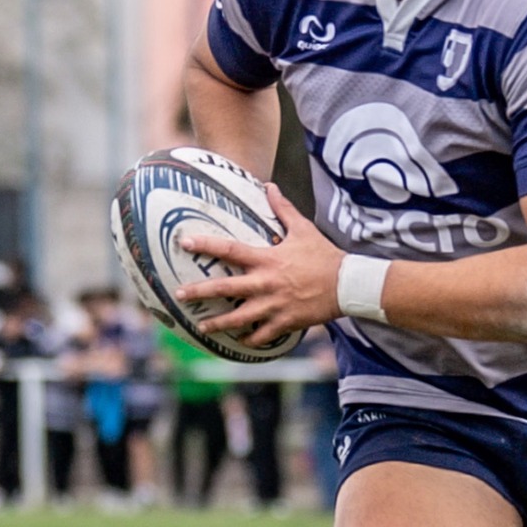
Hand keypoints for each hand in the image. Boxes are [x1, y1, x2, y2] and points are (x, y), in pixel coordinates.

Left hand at [177, 186, 343, 347]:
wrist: (347, 284)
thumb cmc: (324, 255)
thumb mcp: (303, 229)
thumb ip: (282, 209)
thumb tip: (269, 185)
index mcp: (267, 259)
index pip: (230, 250)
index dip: (206, 244)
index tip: (184, 242)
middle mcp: (266, 283)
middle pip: (226, 289)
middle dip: (200, 292)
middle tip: (179, 295)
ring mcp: (274, 305)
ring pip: (239, 318)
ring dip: (218, 323)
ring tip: (201, 327)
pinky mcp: (285, 322)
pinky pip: (262, 335)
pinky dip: (250, 338)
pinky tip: (239, 340)